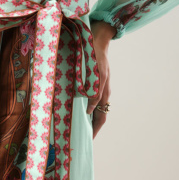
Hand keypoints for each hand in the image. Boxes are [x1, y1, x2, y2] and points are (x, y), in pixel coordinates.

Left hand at [87, 21, 113, 137]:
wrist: (97, 39)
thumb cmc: (95, 55)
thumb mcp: (96, 74)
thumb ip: (94, 92)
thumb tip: (89, 110)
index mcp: (103, 92)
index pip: (100, 119)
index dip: (94, 131)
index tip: (86, 141)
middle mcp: (102, 92)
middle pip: (98, 116)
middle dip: (90, 128)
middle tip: (80, 138)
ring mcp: (99, 86)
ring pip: (94, 108)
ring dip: (87, 118)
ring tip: (76, 126)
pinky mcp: (94, 81)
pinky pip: (91, 98)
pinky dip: (85, 107)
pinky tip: (75, 107)